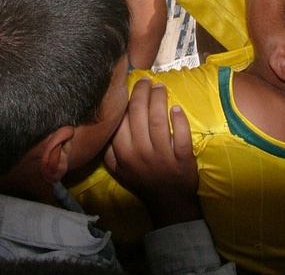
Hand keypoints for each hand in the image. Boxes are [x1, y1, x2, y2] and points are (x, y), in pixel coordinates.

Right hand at [104, 79, 200, 227]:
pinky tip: (176, 109)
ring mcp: (162, 156)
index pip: (120, 120)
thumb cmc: (143, 180)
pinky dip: (179, 120)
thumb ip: (109, 151)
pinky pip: (180, 136)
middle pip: (139, 114)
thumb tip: (102, 127)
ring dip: (159, 99)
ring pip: (158, 120)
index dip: (125, 100)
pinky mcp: (182, 159)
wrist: (168, 201)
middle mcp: (140, 152)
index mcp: (123, 153)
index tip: (130, 86)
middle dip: (142, 92)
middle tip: (147, 81)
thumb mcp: (119, 170)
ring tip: (160, 88)